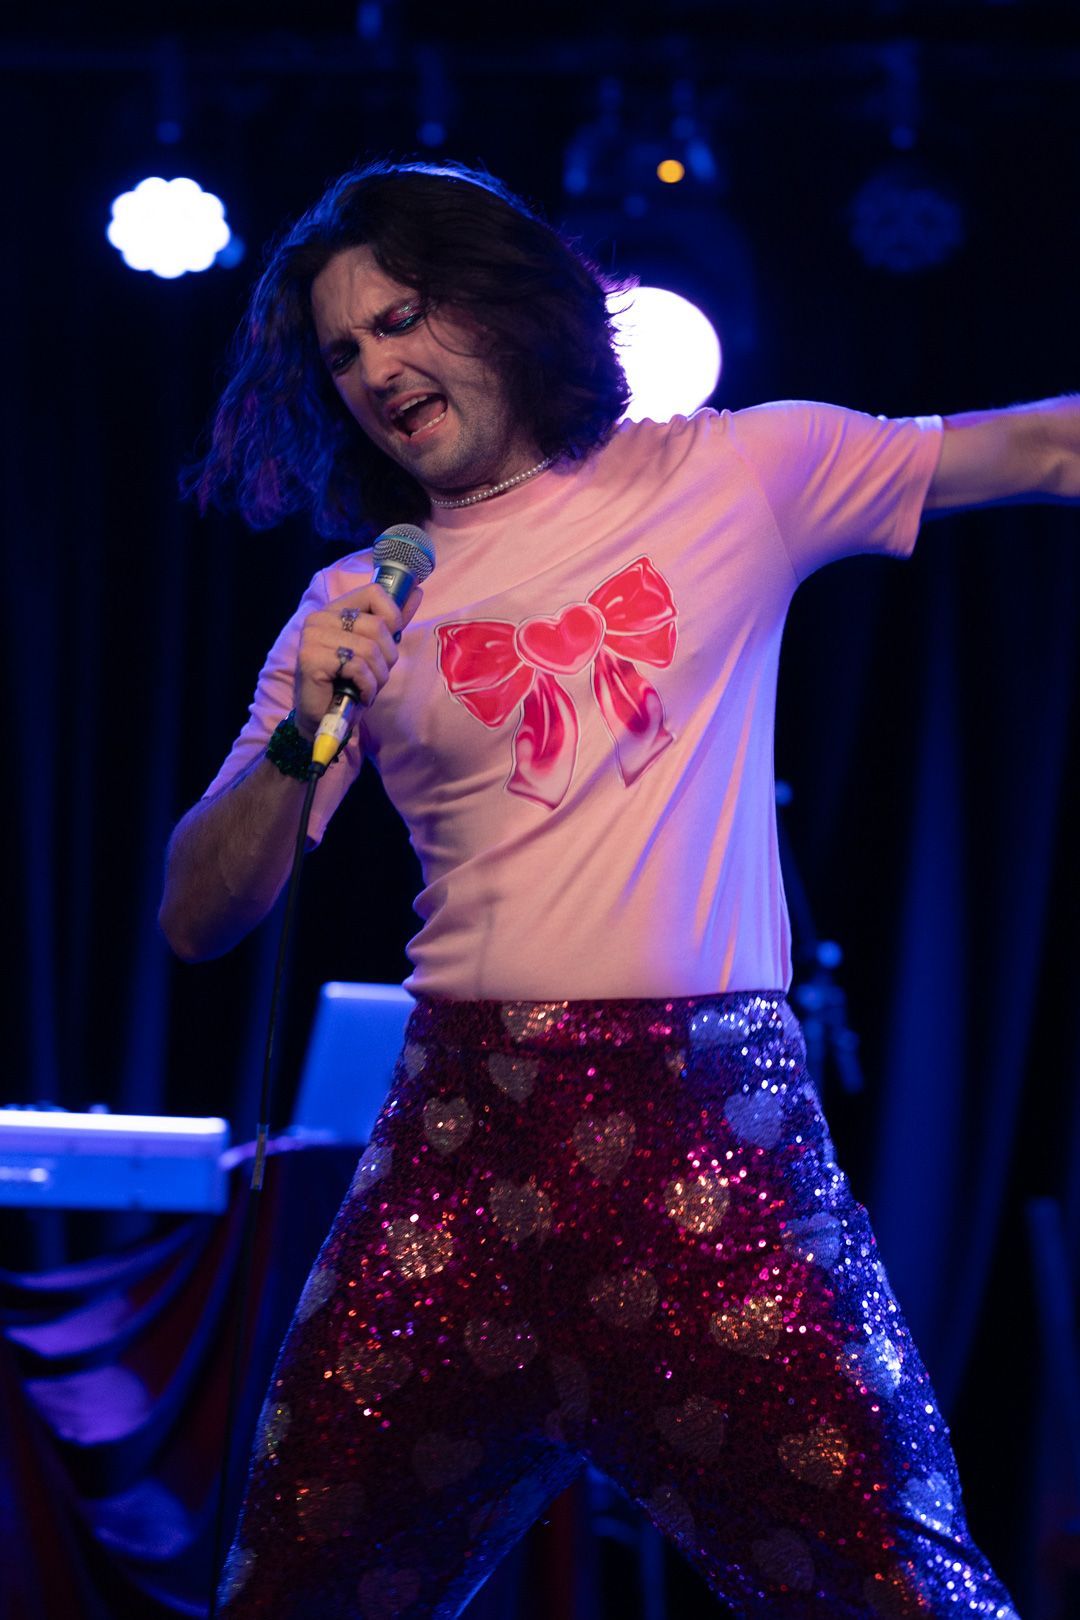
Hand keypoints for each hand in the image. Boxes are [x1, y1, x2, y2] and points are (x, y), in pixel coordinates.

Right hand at [294, 581, 422, 738]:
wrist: (325, 718)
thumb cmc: (350, 683)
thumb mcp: (376, 649)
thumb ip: (392, 621)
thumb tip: (416, 591)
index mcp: (334, 609)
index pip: (374, 592)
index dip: (391, 617)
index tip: (387, 640)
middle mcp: (319, 618)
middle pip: (377, 626)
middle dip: (386, 657)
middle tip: (373, 674)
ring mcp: (312, 637)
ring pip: (370, 648)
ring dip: (377, 675)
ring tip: (365, 685)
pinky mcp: (310, 658)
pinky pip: (357, 666)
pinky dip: (366, 686)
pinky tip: (358, 694)